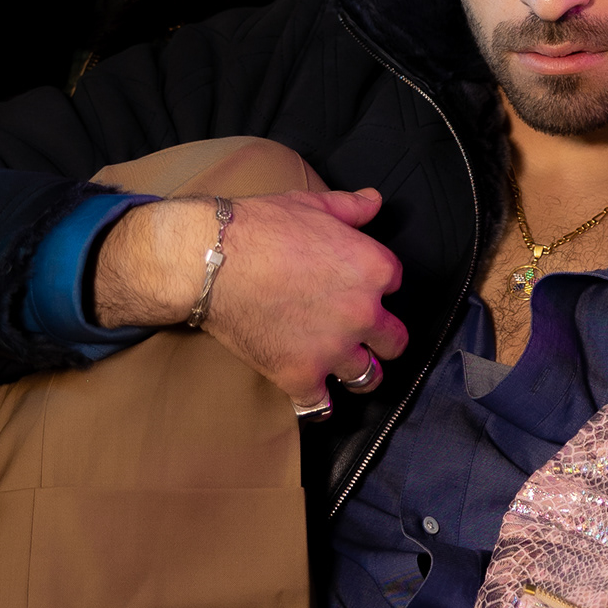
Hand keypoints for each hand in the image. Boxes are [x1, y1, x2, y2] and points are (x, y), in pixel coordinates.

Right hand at [95, 185, 407, 404]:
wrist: (211, 262)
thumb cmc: (260, 228)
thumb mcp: (312, 204)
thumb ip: (351, 207)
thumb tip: (375, 201)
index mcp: (373, 269)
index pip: (396, 284)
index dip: (377, 285)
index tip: (359, 288)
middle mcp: (363, 314)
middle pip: (395, 341)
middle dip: (382, 338)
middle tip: (365, 336)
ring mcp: (333, 350)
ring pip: (367, 377)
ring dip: (358, 372)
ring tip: (345, 368)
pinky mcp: (300, 376)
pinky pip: (321, 405)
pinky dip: (317, 402)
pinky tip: (313, 394)